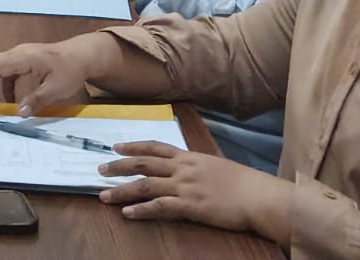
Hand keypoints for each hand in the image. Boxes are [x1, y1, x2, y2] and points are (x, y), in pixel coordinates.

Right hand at [0, 37, 103, 115]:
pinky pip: (7, 70)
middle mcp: (18, 53)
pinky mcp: (25, 60)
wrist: (82, 55)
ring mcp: (21, 55)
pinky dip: (0, 82)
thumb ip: (37, 100)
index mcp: (24, 58)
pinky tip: (5, 98)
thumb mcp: (56, 88)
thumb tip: (19, 113)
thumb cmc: (70, 70)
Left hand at [98, 143, 293, 240]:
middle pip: (143, 164)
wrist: (260, 196)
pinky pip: (160, 207)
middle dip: (118, 166)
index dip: (133, 146)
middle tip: (99, 169)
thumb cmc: (244, 183)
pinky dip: (141, 210)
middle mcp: (183, 168)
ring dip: (122, 190)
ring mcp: (185, 186)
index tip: (115, 147)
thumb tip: (185, 166)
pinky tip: (128, 213)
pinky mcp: (190, 206)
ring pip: (145, 185)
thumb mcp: (216, 165)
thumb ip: (196, 165)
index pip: (155, 146)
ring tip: (103, 195)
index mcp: (189, 157)